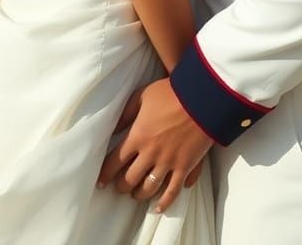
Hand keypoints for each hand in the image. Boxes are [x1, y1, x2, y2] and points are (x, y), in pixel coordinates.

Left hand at [98, 77, 212, 212]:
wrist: (201, 98)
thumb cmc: (170, 93)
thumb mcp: (142, 96)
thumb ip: (126, 113)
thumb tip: (113, 128)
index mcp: (137, 136)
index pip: (115, 162)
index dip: (105, 174)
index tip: (101, 182)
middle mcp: (150, 153)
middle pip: (130, 179)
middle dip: (122, 186)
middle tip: (119, 187)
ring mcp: (168, 162)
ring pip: (149, 188)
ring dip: (139, 194)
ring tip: (136, 195)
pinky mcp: (185, 167)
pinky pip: (173, 191)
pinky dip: (165, 203)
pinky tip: (158, 208)